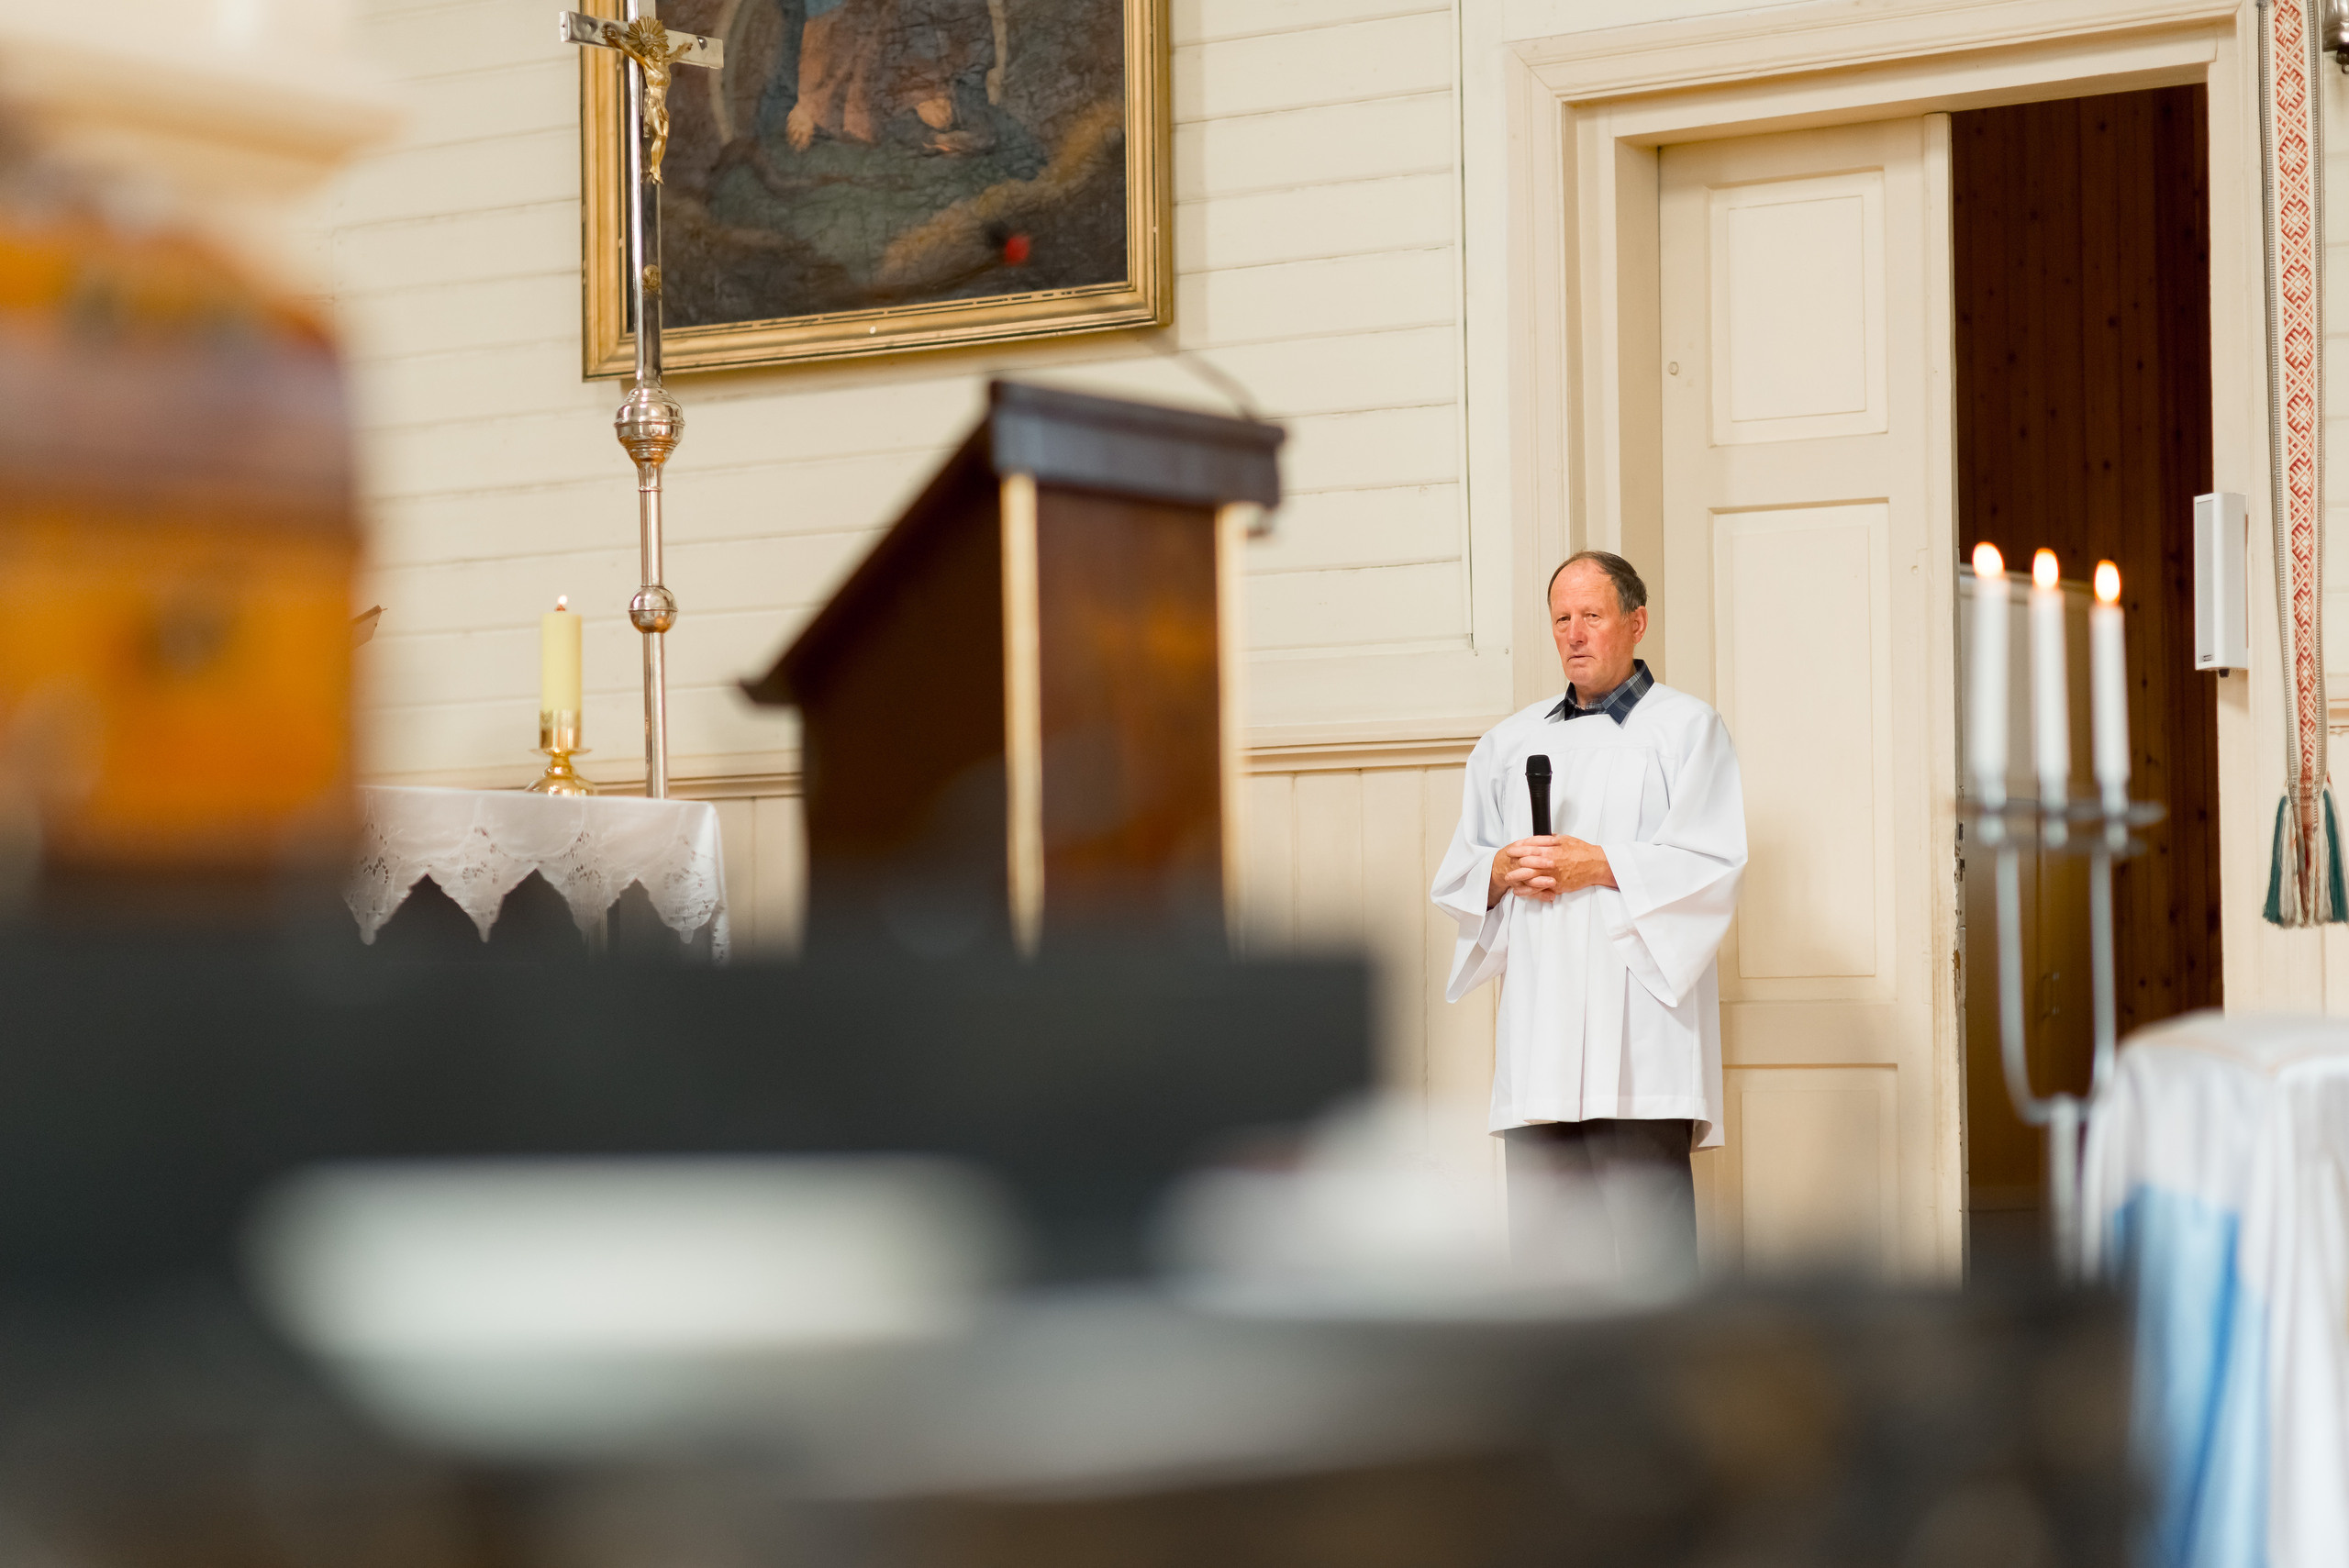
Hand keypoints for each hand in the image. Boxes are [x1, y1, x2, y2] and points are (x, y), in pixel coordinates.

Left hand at [1486, 836, 1615, 906]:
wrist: (1596, 865)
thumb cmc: (1582, 851)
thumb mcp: (1565, 839)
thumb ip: (1550, 840)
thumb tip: (1538, 838)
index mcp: (1551, 851)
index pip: (1528, 850)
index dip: (1517, 850)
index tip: (1510, 851)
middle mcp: (1550, 865)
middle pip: (1526, 865)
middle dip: (1514, 866)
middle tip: (1506, 866)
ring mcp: (1553, 877)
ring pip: (1531, 879)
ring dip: (1518, 879)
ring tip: (1509, 880)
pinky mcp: (1557, 886)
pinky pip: (1540, 890)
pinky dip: (1529, 891)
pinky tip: (1521, 891)